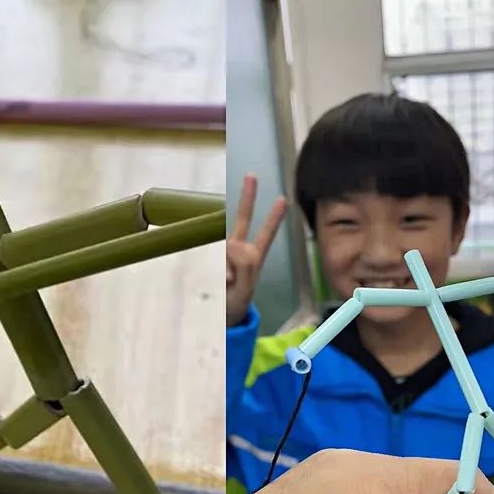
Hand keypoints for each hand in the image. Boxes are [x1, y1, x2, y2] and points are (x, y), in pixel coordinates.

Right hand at [226, 174, 288, 327]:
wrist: (218, 317)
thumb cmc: (236, 304)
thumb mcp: (247, 289)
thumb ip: (244, 268)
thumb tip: (232, 252)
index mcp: (253, 257)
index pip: (265, 234)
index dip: (273, 217)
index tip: (282, 199)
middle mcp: (238, 249)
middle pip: (242, 219)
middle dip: (247, 197)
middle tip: (251, 175)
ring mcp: (223, 253)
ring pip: (227, 248)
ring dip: (228, 267)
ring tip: (229, 285)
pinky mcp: (210, 258)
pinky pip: (215, 258)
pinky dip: (219, 270)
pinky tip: (222, 281)